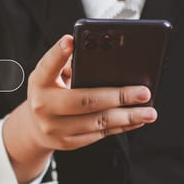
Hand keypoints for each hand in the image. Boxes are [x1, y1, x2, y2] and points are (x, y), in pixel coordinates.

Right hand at [3, 34, 156, 183]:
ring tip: (149, 112)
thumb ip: (69, 64)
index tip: (70, 40)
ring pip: (97, 122)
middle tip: (144, 92)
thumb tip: (105, 58)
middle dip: (118, 96)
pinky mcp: (68, 142)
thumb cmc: (50, 92)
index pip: (48, 65)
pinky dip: (121, 127)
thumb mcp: (51, 76)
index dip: (58, 53)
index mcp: (39, 82)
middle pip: (84, 100)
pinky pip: (99, 135)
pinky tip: (137, 120)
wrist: (34, 127)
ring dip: (127, 117)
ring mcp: (55, 127)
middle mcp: (43, 105)